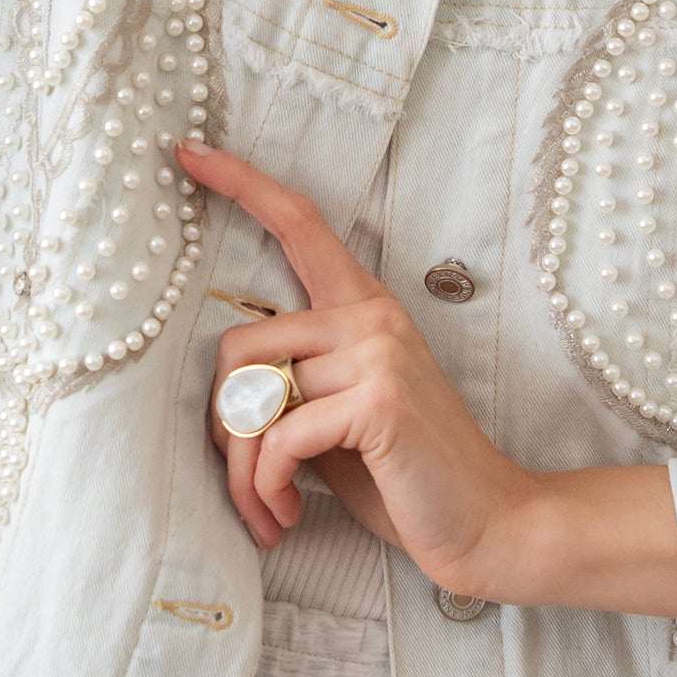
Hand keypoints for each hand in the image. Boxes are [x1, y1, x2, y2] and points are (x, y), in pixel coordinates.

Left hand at [177, 140, 676, 621]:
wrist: (488, 525)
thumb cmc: (405, 478)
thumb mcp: (339, 420)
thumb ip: (294, 386)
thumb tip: (225, 393)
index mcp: (364, 308)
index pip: (298, 224)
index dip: (241, 183)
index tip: (188, 150)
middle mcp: (371, 316)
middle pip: (237, 345)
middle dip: (225, 427)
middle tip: (248, 484)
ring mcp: (378, 352)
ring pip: (251, 399)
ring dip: (244, 473)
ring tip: (267, 511)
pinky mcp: (378, 400)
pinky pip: (278, 437)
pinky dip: (267, 487)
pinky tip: (287, 514)